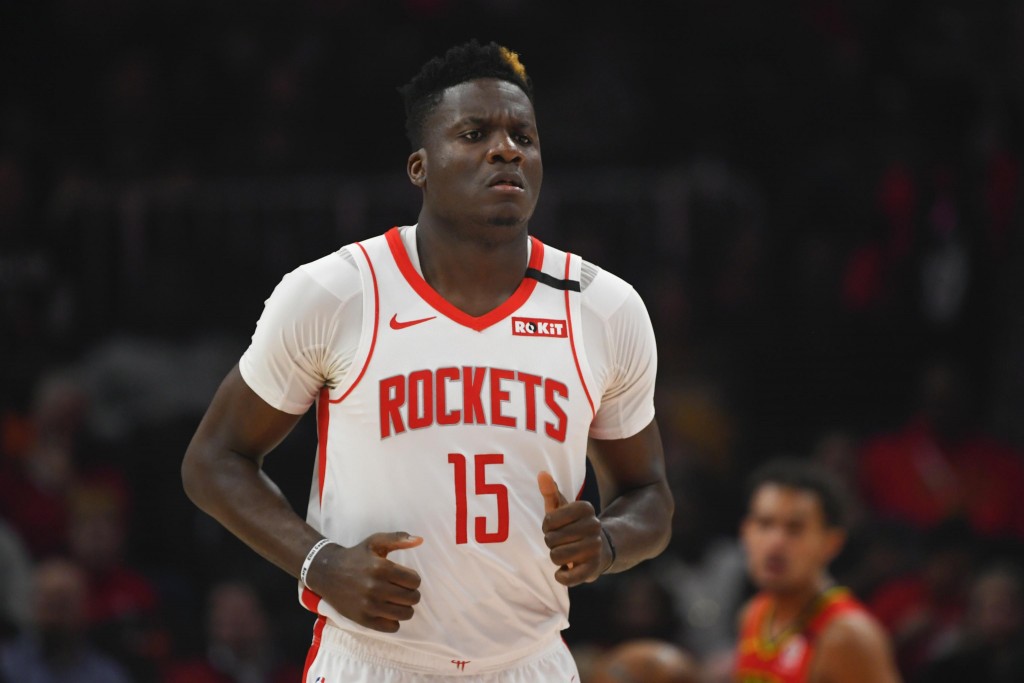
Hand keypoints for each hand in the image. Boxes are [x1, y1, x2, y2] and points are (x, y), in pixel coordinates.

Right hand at [305, 532, 422, 632]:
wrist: (327, 572)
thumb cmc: (356, 556)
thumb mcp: (375, 542)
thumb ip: (398, 539)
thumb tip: (420, 540)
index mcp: (381, 567)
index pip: (415, 581)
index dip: (413, 579)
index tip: (404, 578)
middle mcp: (375, 587)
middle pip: (412, 598)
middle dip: (411, 593)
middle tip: (401, 590)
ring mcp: (369, 605)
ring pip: (405, 614)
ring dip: (405, 608)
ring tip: (396, 601)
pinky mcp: (363, 619)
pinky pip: (392, 627)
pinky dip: (394, 621)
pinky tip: (387, 611)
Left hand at [538, 471, 610, 585]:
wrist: (598, 549)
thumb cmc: (572, 525)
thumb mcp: (561, 508)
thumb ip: (550, 491)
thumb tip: (541, 473)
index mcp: (585, 508)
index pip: (549, 520)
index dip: (548, 526)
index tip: (557, 527)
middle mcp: (594, 526)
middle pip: (551, 539)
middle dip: (551, 542)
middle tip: (562, 541)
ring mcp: (595, 548)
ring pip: (556, 557)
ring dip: (556, 557)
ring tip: (565, 553)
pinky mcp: (594, 569)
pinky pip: (567, 578)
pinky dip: (561, 576)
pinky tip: (565, 570)